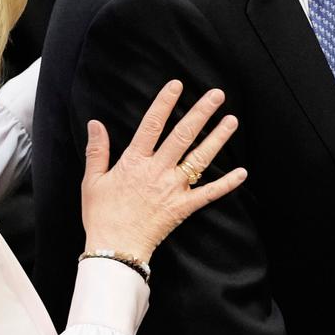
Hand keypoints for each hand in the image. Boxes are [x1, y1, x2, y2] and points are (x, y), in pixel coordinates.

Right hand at [81, 80, 247, 261]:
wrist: (114, 249)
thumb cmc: (101, 215)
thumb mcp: (92, 181)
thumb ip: (97, 150)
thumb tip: (95, 124)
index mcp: (134, 162)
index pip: (151, 126)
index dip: (164, 104)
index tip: (177, 85)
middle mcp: (156, 171)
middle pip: (182, 136)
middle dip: (201, 113)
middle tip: (217, 95)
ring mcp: (172, 189)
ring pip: (199, 159)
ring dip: (217, 139)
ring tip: (232, 121)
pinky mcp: (183, 207)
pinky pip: (208, 194)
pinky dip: (226, 184)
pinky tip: (242, 172)